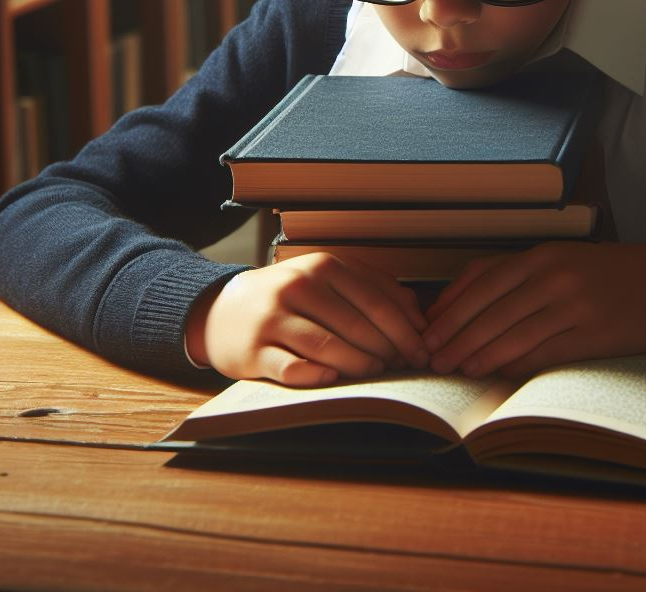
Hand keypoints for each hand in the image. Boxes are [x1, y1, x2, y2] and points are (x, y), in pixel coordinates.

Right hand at [185, 253, 429, 386]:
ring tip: (377, 374)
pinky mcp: (253, 351)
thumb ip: (373, 288)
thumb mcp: (328, 279)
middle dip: (388, 350)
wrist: (222, 309)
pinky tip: (334, 379)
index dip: (405, 329)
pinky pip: (291, 368)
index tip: (423, 351)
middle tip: (406, 367)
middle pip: (356, 325)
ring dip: (359, 365)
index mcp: (323, 267)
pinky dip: (317, 376)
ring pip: (327, 347)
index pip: (375, 300)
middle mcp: (298, 287)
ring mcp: (273, 319)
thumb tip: (418, 316)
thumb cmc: (290, 297)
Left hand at [421, 241, 645, 379]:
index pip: (483, 283)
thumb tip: (456, 301)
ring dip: (481, 354)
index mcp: (541, 255)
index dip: (451, 310)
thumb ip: (511, 275)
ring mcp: (576, 305)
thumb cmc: (601, 273)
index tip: (427, 331)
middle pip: (493, 310)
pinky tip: (497, 374)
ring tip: (457, 369)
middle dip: (457, 336)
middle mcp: (555, 276)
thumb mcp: (557, 259)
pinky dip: (518, 365)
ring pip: (515, 333)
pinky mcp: (596, 334)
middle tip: (432, 358)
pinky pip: (547, 353)